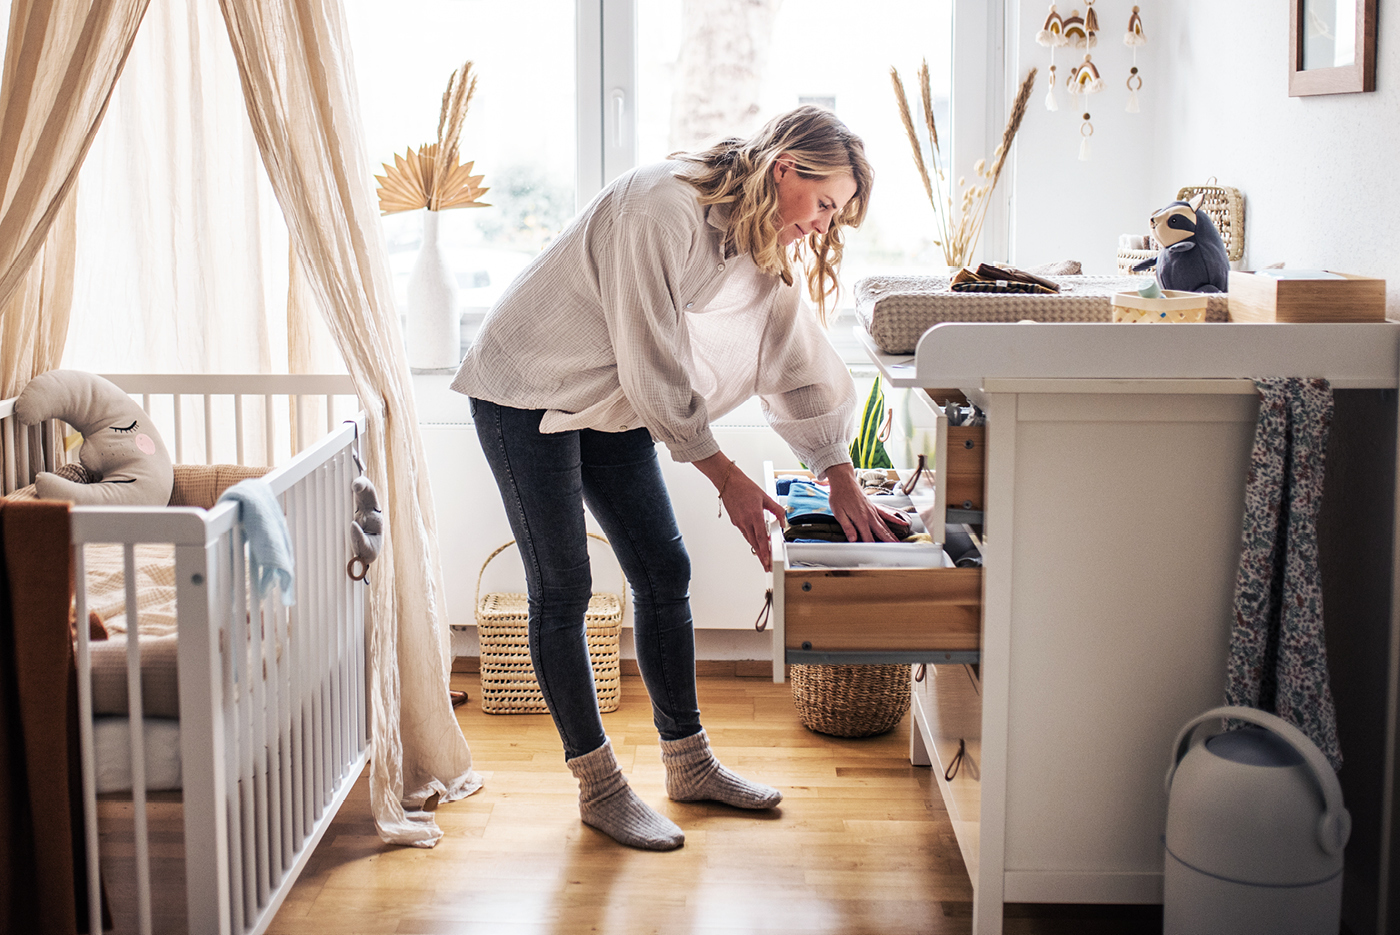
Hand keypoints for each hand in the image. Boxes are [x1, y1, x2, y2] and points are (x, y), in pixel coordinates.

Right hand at [695, 453, 785, 571]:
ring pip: (749, 539)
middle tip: (767, 566)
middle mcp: (745, 521)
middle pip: (754, 544)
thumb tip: (783, 519)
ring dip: (756, 549)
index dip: (765, 552)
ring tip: (763, 557)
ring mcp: (739, 522)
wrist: (728, 481)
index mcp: (754, 515)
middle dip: (761, 556)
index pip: (761, 538)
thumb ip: (776, 509)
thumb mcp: (765, 497)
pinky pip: (745, 533)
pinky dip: (751, 538)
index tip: (768, 561)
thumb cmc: (744, 487)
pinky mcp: (735, 521)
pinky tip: (756, 540)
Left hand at [825, 463, 899, 542]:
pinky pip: (886, 515)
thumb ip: (847, 527)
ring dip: (892, 534)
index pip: (867, 537)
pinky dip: (894, 520)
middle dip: (888, 542)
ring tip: (898, 542)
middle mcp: (870, 516)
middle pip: (880, 532)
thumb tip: (853, 539)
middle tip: (895, 550)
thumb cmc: (839, 497)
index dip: (871, 546)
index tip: (876, 554)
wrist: (844, 481)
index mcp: (860, 519)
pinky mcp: (874, 506)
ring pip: (885, 525)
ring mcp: (873, 511)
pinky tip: (902, 523)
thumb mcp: (838, 513)